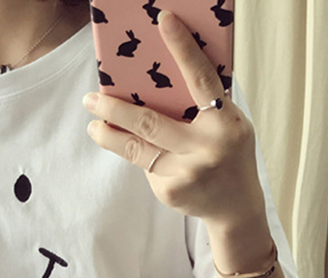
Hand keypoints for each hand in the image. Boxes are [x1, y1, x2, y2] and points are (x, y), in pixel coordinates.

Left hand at [83, 9, 264, 229]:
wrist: (235, 208)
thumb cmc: (229, 154)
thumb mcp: (229, 125)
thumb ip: (204, 106)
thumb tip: (159, 78)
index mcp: (225, 123)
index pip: (201, 80)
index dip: (182, 49)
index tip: (163, 20)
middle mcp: (205, 148)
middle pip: (149, 122)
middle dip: (115, 109)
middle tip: (91, 98)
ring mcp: (185, 173)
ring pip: (136, 148)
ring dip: (108, 135)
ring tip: (94, 123)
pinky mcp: (169, 192)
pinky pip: (145, 166)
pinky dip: (140, 156)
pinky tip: (139, 154)